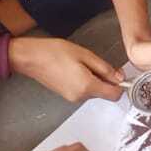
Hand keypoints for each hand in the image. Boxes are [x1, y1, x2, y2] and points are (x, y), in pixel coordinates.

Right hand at [9, 38, 123, 102]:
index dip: (120, 85)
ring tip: (82, 64)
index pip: (115, 95)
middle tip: (95, 62)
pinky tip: (76, 68)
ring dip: (95, 79)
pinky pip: (84, 90)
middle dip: (106, 80)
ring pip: (94, 91)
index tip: (118, 73)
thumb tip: (120, 78)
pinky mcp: (66, 95)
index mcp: (87, 87)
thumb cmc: (56, 52)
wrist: (31, 57)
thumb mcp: (85, 55)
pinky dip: (86, 81)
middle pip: (105, 93)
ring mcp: (72, 98)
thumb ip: (105, 68)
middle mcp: (80, 97)